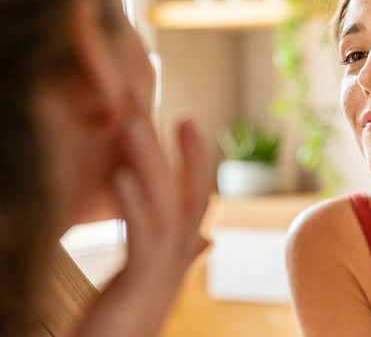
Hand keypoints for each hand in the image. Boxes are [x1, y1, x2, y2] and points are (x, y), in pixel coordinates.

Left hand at [74, 106, 209, 336]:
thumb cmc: (127, 323)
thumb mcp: (153, 279)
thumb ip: (180, 253)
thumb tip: (206, 237)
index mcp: (177, 251)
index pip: (193, 193)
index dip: (194, 155)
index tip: (187, 114)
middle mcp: (177, 257)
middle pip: (184, 191)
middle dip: (174, 144)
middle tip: (156, 98)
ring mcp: (163, 270)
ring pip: (164, 206)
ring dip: (150, 162)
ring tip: (133, 123)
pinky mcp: (140, 284)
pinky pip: (142, 237)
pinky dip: (134, 204)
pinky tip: (122, 176)